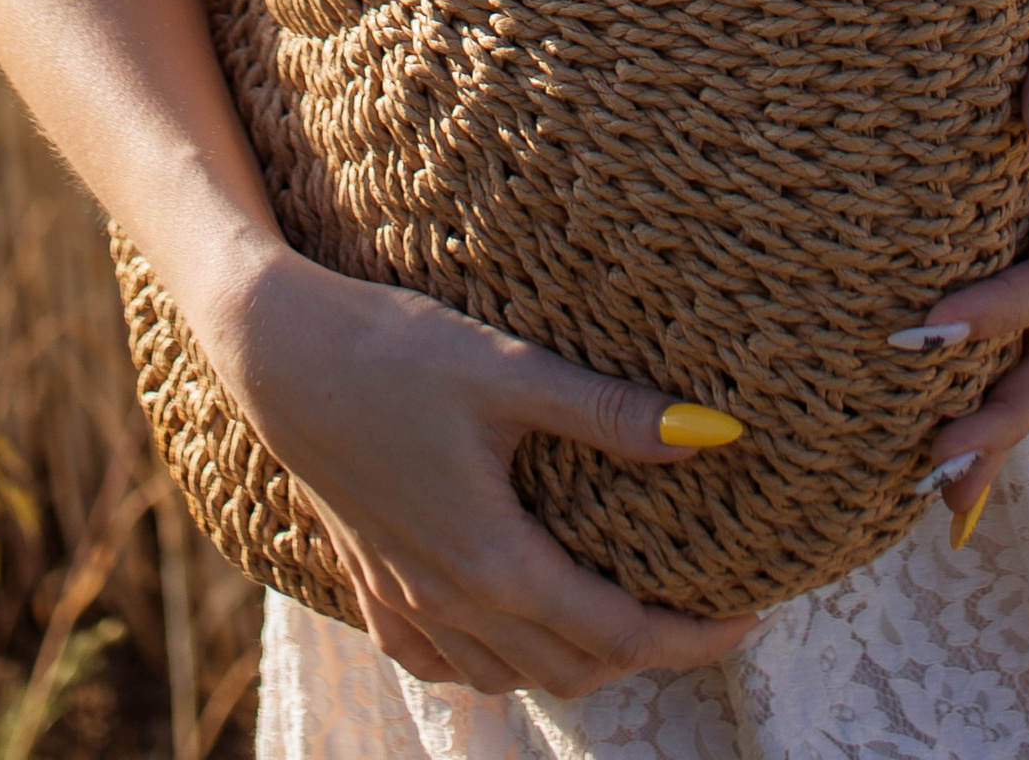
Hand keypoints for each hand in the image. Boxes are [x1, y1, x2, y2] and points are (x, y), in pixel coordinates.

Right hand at [211, 247, 762, 698]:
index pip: (619, 634)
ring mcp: (403, 600)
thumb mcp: (512, 370)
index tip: (750, 617)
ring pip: (507, 675)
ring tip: (620, 610)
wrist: (278, 352)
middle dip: (643, 654)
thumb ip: (610, 413)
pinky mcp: (368, 581)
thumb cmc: (396, 351)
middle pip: (570, 668)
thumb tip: (712, 437)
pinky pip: (438, 663)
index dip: (692, 638)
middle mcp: (450, 602)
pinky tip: (508, 622)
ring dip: (571, 660)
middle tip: (698, 609)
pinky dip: (489, 661)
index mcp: (496, 562)